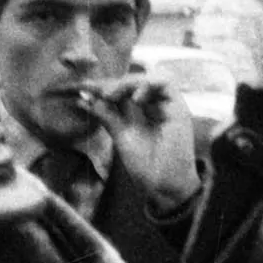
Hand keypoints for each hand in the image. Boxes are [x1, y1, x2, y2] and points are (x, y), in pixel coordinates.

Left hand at [84, 72, 199, 215]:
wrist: (164, 185)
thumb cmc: (145, 165)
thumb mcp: (120, 136)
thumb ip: (106, 116)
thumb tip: (84, 100)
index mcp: (141, 112)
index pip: (123, 90)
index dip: (105, 87)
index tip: (84, 89)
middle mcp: (155, 105)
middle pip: (135, 81)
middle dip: (114, 83)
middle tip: (95, 92)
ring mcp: (168, 105)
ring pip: (149, 77)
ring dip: (129, 82)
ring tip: (111, 95)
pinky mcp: (179, 107)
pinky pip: (166, 84)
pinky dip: (149, 86)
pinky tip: (135, 99)